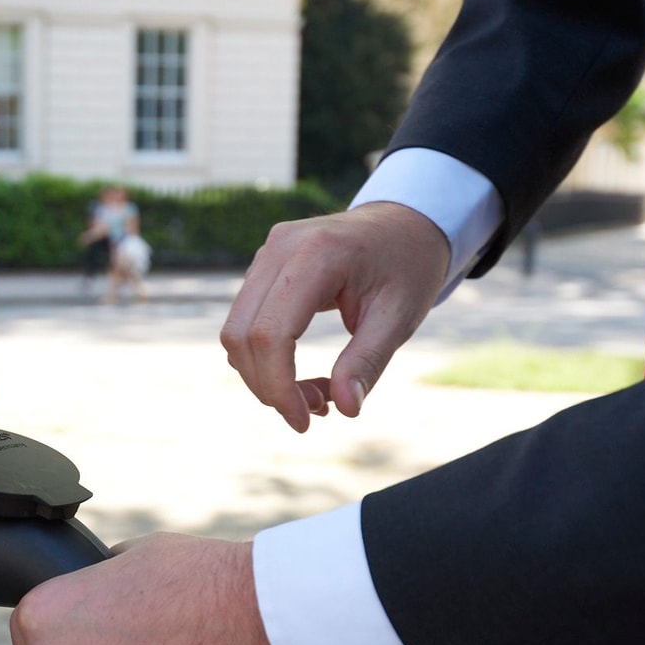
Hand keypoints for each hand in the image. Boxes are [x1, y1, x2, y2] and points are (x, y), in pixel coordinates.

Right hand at [221, 201, 450, 430]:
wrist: (406, 222)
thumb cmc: (408, 267)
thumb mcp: (399, 318)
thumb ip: (367, 362)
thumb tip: (345, 409)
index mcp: (317, 254)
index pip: (271, 332)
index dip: (278, 385)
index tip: (303, 422)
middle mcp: (280, 248)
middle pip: (242, 335)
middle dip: (268, 386)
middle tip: (315, 410)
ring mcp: (267, 253)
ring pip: (236, 331)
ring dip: (264, 375)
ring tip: (316, 393)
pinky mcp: (264, 266)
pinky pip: (245, 321)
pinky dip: (265, 357)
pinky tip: (300, 372)